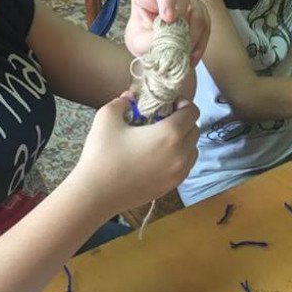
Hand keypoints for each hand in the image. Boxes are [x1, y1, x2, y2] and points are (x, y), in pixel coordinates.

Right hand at [71, 92, 199, 213]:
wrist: (96, 194)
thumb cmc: (102, 154)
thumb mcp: (107, 118)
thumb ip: (121, 102)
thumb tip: (130, 97)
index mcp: (170, 134)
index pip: (192, 112)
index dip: (183, 103)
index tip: (169, 104)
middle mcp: (181, 154)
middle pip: (195, 130)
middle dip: (184, 121)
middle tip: (164, 119)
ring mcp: (178, 173)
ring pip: (193, 150)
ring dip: (184, 141)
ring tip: (162, 139)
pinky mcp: (171, 187)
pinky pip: (185, 166)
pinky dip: (179, 158)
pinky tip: (159, 156)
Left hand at [124, 0, 209, 65]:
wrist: (151, 43)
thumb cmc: (141, 35)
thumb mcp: (136, 41)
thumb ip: (147, 41)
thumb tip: (168, 44)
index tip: (168, 18)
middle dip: (181, 22)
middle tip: (176, 44)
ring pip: (198, 12)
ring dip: (192, 36)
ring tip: (183, 54)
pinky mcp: (201, 13)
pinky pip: (206, 26)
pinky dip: (200, 44)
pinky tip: (191, 58)